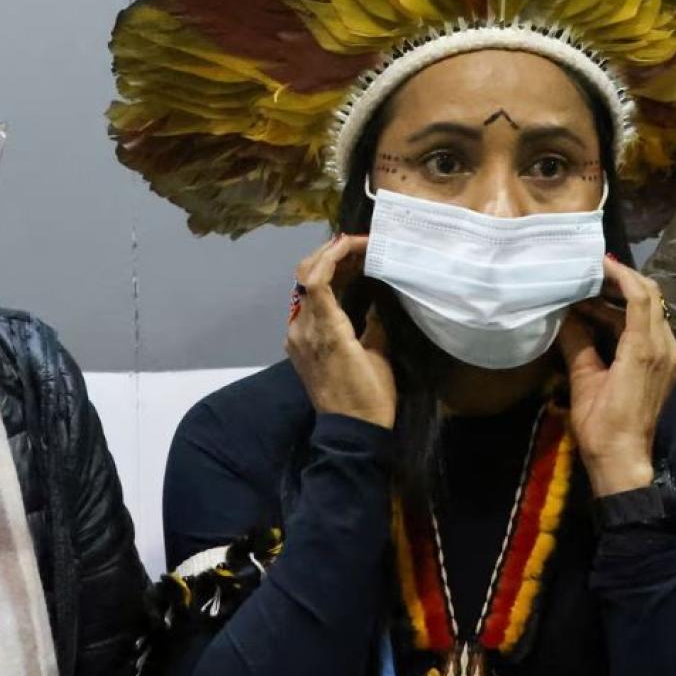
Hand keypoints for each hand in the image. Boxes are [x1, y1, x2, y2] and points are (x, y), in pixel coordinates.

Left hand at [284, 235, 395, 427]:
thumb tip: (375, 299)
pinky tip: (342, 286)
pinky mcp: (296, 346)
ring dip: (323, 268)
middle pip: (303, 276)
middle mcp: (302, 330)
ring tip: (353, 260)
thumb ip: (374, 322)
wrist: (349, 433)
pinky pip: (303, 306)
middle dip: (328, 254)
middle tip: (357, 246)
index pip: (316, 278)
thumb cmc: (371, 397)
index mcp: (325, 330)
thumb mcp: (380, 356)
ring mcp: (295, 338)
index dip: (333, 253)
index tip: (356, 242)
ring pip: (301, 289)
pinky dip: (319, 288)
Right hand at [558, 257, 675, 495]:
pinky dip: (629, 317)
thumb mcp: (583, 382)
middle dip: (623, 281)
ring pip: (651, 312)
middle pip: (651, 298)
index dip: (620, 274)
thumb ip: (576, 342)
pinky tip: (601, 318)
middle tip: (591, 273)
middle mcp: (664, 348)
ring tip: (588, 295)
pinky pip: (652, 328)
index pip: (639, 296)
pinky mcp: (665, 365)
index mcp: (644, 350)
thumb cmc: (601, 425)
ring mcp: (669, 357)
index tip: (597, 261)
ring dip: (622, 300)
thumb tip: (564, 313)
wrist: (624, 461)